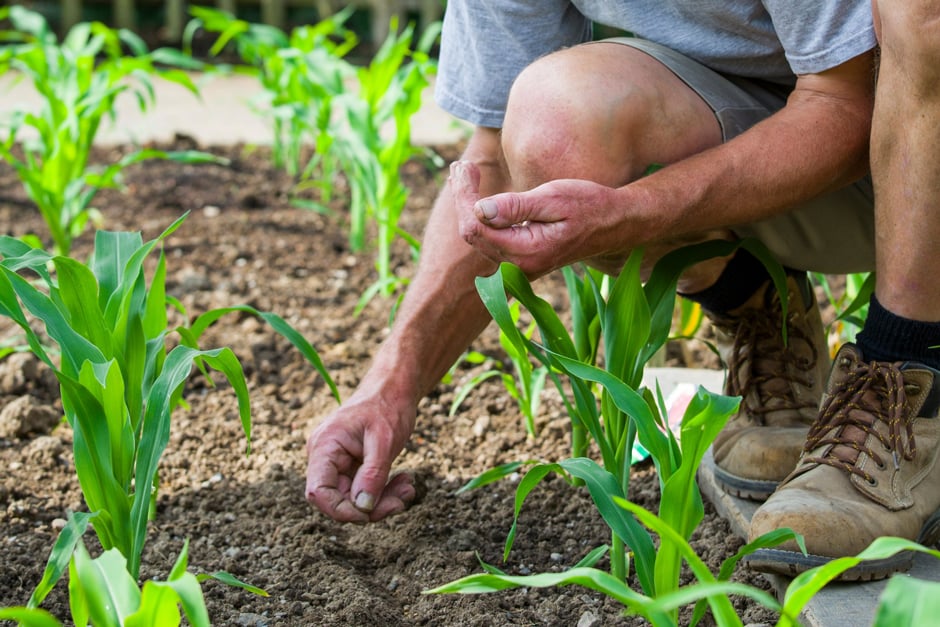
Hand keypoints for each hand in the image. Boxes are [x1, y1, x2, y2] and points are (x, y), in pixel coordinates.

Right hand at [305, 390, 416, 522]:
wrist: (394, 389)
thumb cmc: (387, 406)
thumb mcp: (384, 440)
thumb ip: (372, 474)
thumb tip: (363, 508)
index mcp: (324, 447)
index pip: (318, 492)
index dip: (341, 510)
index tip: (370, 513)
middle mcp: (324, 457)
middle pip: (338, 500)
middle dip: (371, 507)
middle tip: (402, 500)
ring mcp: (336, 463)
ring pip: (353, 499)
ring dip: (382, 500)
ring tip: (408, 487)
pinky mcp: (351, 467)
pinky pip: (363, 490)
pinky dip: (383, 491)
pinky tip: (404, 481)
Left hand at [451, 160, 624, 275]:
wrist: (615, 225)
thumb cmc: (589, 205)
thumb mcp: (554, 198)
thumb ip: (516, 207)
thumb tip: (479, 209)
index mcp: (526, 251)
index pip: (476, 226)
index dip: (464, 196)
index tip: (465, 166)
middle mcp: (519, 266)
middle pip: (472, 233)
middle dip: (461, 197)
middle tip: (460, 165)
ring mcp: (520, 266)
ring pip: (479, 237)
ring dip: (467, 205)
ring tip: (464, 173)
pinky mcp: (522, 258)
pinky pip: (490, 239)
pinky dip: (479, 215)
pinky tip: (476, 194)